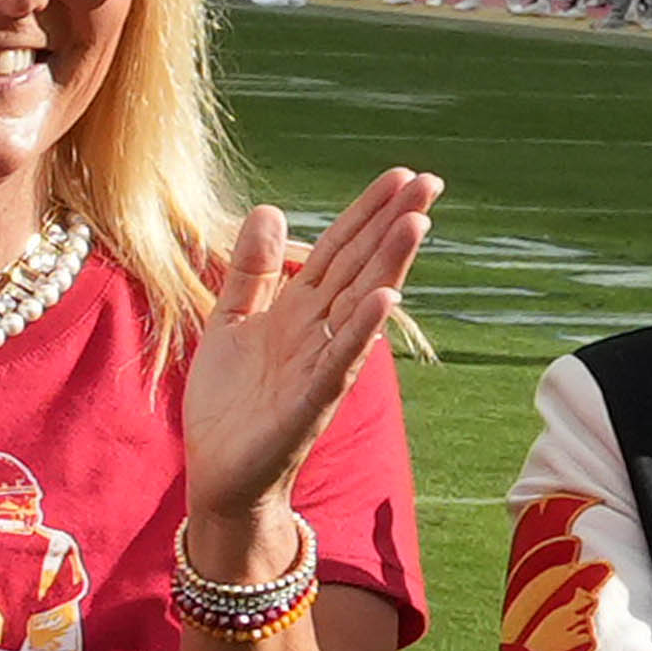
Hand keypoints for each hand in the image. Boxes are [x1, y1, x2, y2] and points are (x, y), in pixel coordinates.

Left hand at [181, 166, 430, 567]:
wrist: (220, 475)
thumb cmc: (230, 404)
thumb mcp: (229, 322)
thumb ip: (250, 271)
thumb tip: (269, 208)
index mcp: (298, 310)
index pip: (338, 250)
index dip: (367, 212)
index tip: (401, 175)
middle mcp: (318, 333)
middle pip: (360, 268)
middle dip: (393, 225)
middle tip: (431, 183)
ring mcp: (320, 366)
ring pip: (360, 307)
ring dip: (389, 265)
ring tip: (417, 223)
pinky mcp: (309, 403)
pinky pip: (340, 361)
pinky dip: (361, 331)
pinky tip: (384, 298)